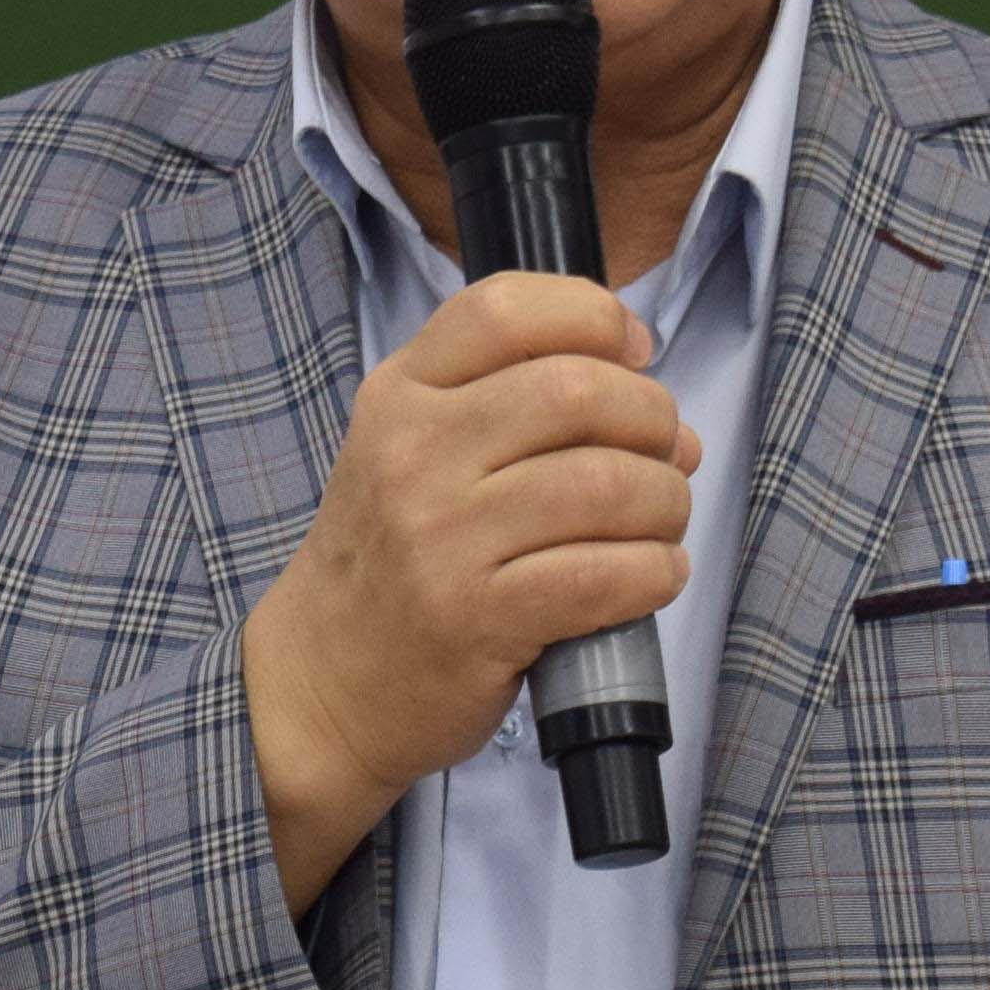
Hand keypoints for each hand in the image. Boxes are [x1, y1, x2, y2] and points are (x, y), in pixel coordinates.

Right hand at [241, 273, 697, 910]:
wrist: (323, 681)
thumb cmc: (391, 560)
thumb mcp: (411, 450)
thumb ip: (510, 404)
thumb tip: (663, 411)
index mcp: (400, 395)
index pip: (505, 308)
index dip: (595, 317)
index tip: (634, 354)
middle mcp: (414, 455)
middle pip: (576, 390)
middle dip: (653, 418)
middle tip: (666, 454)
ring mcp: (441, 539)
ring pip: (604, 484)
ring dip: (665, 501)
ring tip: (661, 522)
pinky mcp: (476, 619)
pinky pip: (603, 576)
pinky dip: (655, 572)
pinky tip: (654, 574)